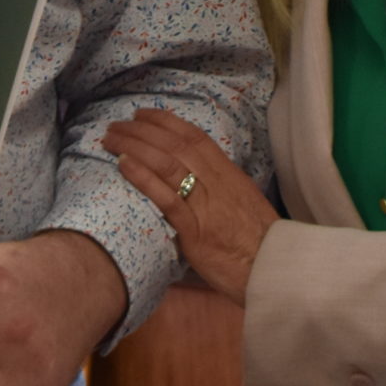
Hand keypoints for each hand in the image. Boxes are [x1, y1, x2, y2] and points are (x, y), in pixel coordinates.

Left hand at [102, 108, 275, 304]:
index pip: (194, 137)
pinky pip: (167, 198)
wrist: (274, 270)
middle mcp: (216, 182)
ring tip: (111, 139)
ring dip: (135, 146)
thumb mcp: (242, 204)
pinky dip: (143, 177)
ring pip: (167, 164)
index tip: (143, 115)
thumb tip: (196, 179)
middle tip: (116, 124)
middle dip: (142, 130)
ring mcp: (205, 205)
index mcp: (228, 174)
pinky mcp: (196, 231)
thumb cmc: (258, 243)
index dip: (166, 122)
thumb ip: (219, 189)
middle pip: (174, 145)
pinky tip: (123, 165)